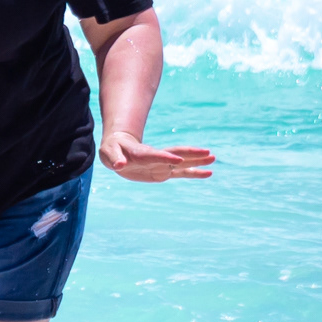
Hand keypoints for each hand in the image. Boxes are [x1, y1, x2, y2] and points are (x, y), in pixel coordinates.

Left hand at [100, 134, 214, 181]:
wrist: (119, 148)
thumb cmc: (112, 150)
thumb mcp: (108, 153)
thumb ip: (114, 158)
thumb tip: (119, 165)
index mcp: (141, 153)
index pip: (154, 155)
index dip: (165, 157)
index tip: (178, 160)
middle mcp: (155, 157)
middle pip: (176, 154)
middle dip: (190, 154)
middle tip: (208, 153)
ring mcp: (162, 164)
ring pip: (183, 162)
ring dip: (197, 161)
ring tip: (213, 158)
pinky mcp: (164, 171)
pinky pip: (182, 173)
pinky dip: (195, 173)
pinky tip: (208, 173)